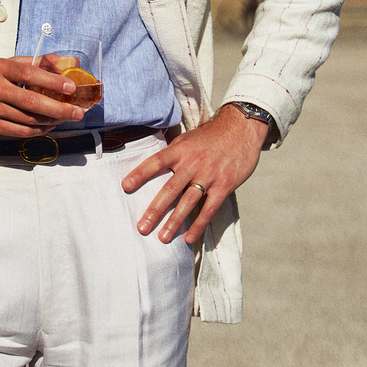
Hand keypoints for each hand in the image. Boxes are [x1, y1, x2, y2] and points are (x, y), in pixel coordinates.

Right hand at [0, 56, 85, 137]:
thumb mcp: (7, 63)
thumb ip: (38, 62)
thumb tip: (69, 61)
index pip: (29, 73)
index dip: (52, 81)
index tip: (71, 87)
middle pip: (31, 101)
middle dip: (58, 108)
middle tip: (77, 112)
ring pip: (27, 119)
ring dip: (50, 121)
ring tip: (65, 118)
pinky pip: (19, 132)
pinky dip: (37, 131)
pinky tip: (47, 127)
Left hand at [121, 105, 264, 244]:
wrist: (240, 129)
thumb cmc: (211, 136)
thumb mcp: (188, 138)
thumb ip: (173, 152)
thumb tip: (154, 165)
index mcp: (181, 150)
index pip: (156, 161)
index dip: (140, 173)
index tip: (125, 187)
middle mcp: (193, 163)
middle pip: (170, 189)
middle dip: (154, 210)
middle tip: (142, 227)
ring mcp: (209, 175)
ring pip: (187, 202)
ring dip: (174, 222)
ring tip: (161, 237)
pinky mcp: (224, 186)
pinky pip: (209, 209)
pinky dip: (198, 225)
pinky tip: (188, 238)